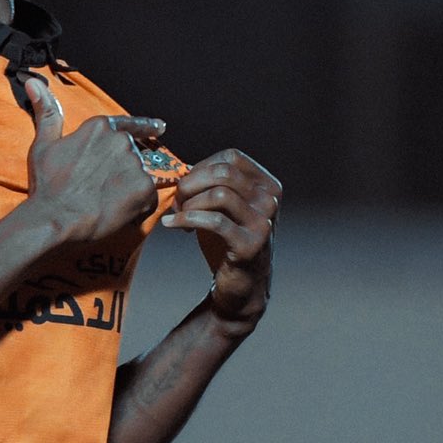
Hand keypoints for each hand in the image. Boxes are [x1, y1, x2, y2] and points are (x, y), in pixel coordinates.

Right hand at [24, 78, 162, 242]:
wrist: (54, 217)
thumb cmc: (48, 184)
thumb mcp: (44, 144)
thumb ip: (48, 114)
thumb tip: (34, 82)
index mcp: (100, 127)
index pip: (130, 124)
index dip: (146, 127)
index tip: (160, 128)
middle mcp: (121, 141)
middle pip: (131, 155)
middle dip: (121, 171)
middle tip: (102, 189)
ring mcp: (134, 165)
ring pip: (139, 177)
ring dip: (129, 189)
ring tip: (106, 203)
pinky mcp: (144, 189)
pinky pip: (148, 197)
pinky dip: (138, 206)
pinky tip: (118, 212)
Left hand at [162, 148, 280, 331]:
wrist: (240, 285)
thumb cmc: (227, 241)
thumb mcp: (224, 207)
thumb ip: (211, 183)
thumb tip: (181, 167)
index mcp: (268, 185)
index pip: (231, 157)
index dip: (201, 167)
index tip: (186, 186)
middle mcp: (270, 201)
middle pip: (224, 172)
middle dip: (191, 183)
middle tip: (176, 200)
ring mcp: (263, 223)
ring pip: (219, 194)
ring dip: (189, 203)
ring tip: (177, 215)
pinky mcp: (250, 245)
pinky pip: (214, 221)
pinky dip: (186, 219)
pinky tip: (172, 224)